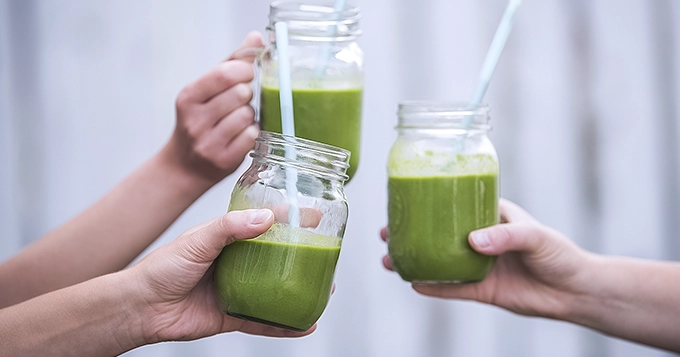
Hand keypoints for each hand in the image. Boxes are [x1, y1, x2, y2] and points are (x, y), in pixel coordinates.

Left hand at [129, 209, 313, 343]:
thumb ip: (230, 228)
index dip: (290, 218)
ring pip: (276, 289)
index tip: (313, 215)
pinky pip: (264, 320)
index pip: (266, 223)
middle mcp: (236, 262)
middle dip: (302, 256)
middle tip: (327, 254)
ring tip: (324, 289)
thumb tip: (266, 218)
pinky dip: (284, 324)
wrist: (142, 307)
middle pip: (277, 257)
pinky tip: (304, 324)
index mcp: (229, 238)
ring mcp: (237, 289)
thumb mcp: (198, 239)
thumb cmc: (162, 268)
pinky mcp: (233, 316)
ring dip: (299, 289)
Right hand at [163, 32, 263, 183]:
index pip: (225, 74)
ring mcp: (209, 142)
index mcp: (189, 97)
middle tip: (240, 101)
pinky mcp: (224, 160)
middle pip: (241, 94)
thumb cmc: (199, 122)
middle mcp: (195, 120)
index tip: (247, 74)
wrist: (184, 166)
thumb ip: (231, 63)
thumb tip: (256, 38)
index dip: (244, 70)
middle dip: (247, 94)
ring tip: (238, 120)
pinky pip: (252, 136)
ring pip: (248, 115)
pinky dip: (252, 133)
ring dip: (250, 115)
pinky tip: (241, 135)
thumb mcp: (206, 90)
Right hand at [381, 198, 594, 318]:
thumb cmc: (559, 253)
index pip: (455, 203)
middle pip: (437, 233)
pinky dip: (433, 287)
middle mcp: (479, 239)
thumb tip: (472, 241)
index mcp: (490, 216)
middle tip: (387, 232)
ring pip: (438, 261)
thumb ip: (505, 236)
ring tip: (390, 260)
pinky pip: (452, 288)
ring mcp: (478, 265)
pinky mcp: (481, 290)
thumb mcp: (536, 236)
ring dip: (415, 260)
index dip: (430, 201)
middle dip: (411, 232)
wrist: (575, 291)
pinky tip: (413, 282)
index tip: (406, 198)